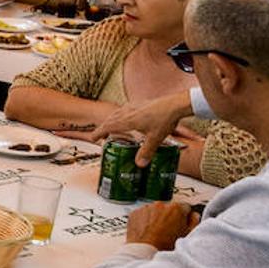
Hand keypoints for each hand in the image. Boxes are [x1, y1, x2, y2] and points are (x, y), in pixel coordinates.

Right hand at [68, 92, 192, 164]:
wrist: (175, 104)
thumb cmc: (164, 119)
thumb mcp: (155, 139)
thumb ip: (146, 152)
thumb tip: (139, 164)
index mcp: (127, 120)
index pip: (108, 126)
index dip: (99, 132)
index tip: (93, 138)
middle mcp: (128, 112)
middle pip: (110, 119)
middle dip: (104, 127)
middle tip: (102, 135)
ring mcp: (134, 106)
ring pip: (117, 113)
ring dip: (112, 120)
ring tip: (112, 126)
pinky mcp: (140, 103)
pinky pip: (125, 109)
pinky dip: (121, 114)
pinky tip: (127, 117)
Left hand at [126, 202, 198, 251]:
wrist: (145, 251)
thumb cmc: (166, 246)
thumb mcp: (187, 235)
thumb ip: (194, 221)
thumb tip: (194, 215)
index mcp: (176, 208)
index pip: (185, 207)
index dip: (184, 217)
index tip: (181, 224)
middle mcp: (160, 204)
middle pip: (169, 208)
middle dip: (170, 216)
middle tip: (168, 230)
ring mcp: (146, 208)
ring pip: (155, 211)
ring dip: (157, 218)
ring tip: (157, 232)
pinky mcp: (135, 213)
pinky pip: (143, 214)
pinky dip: (145, 220)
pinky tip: (148, 231)